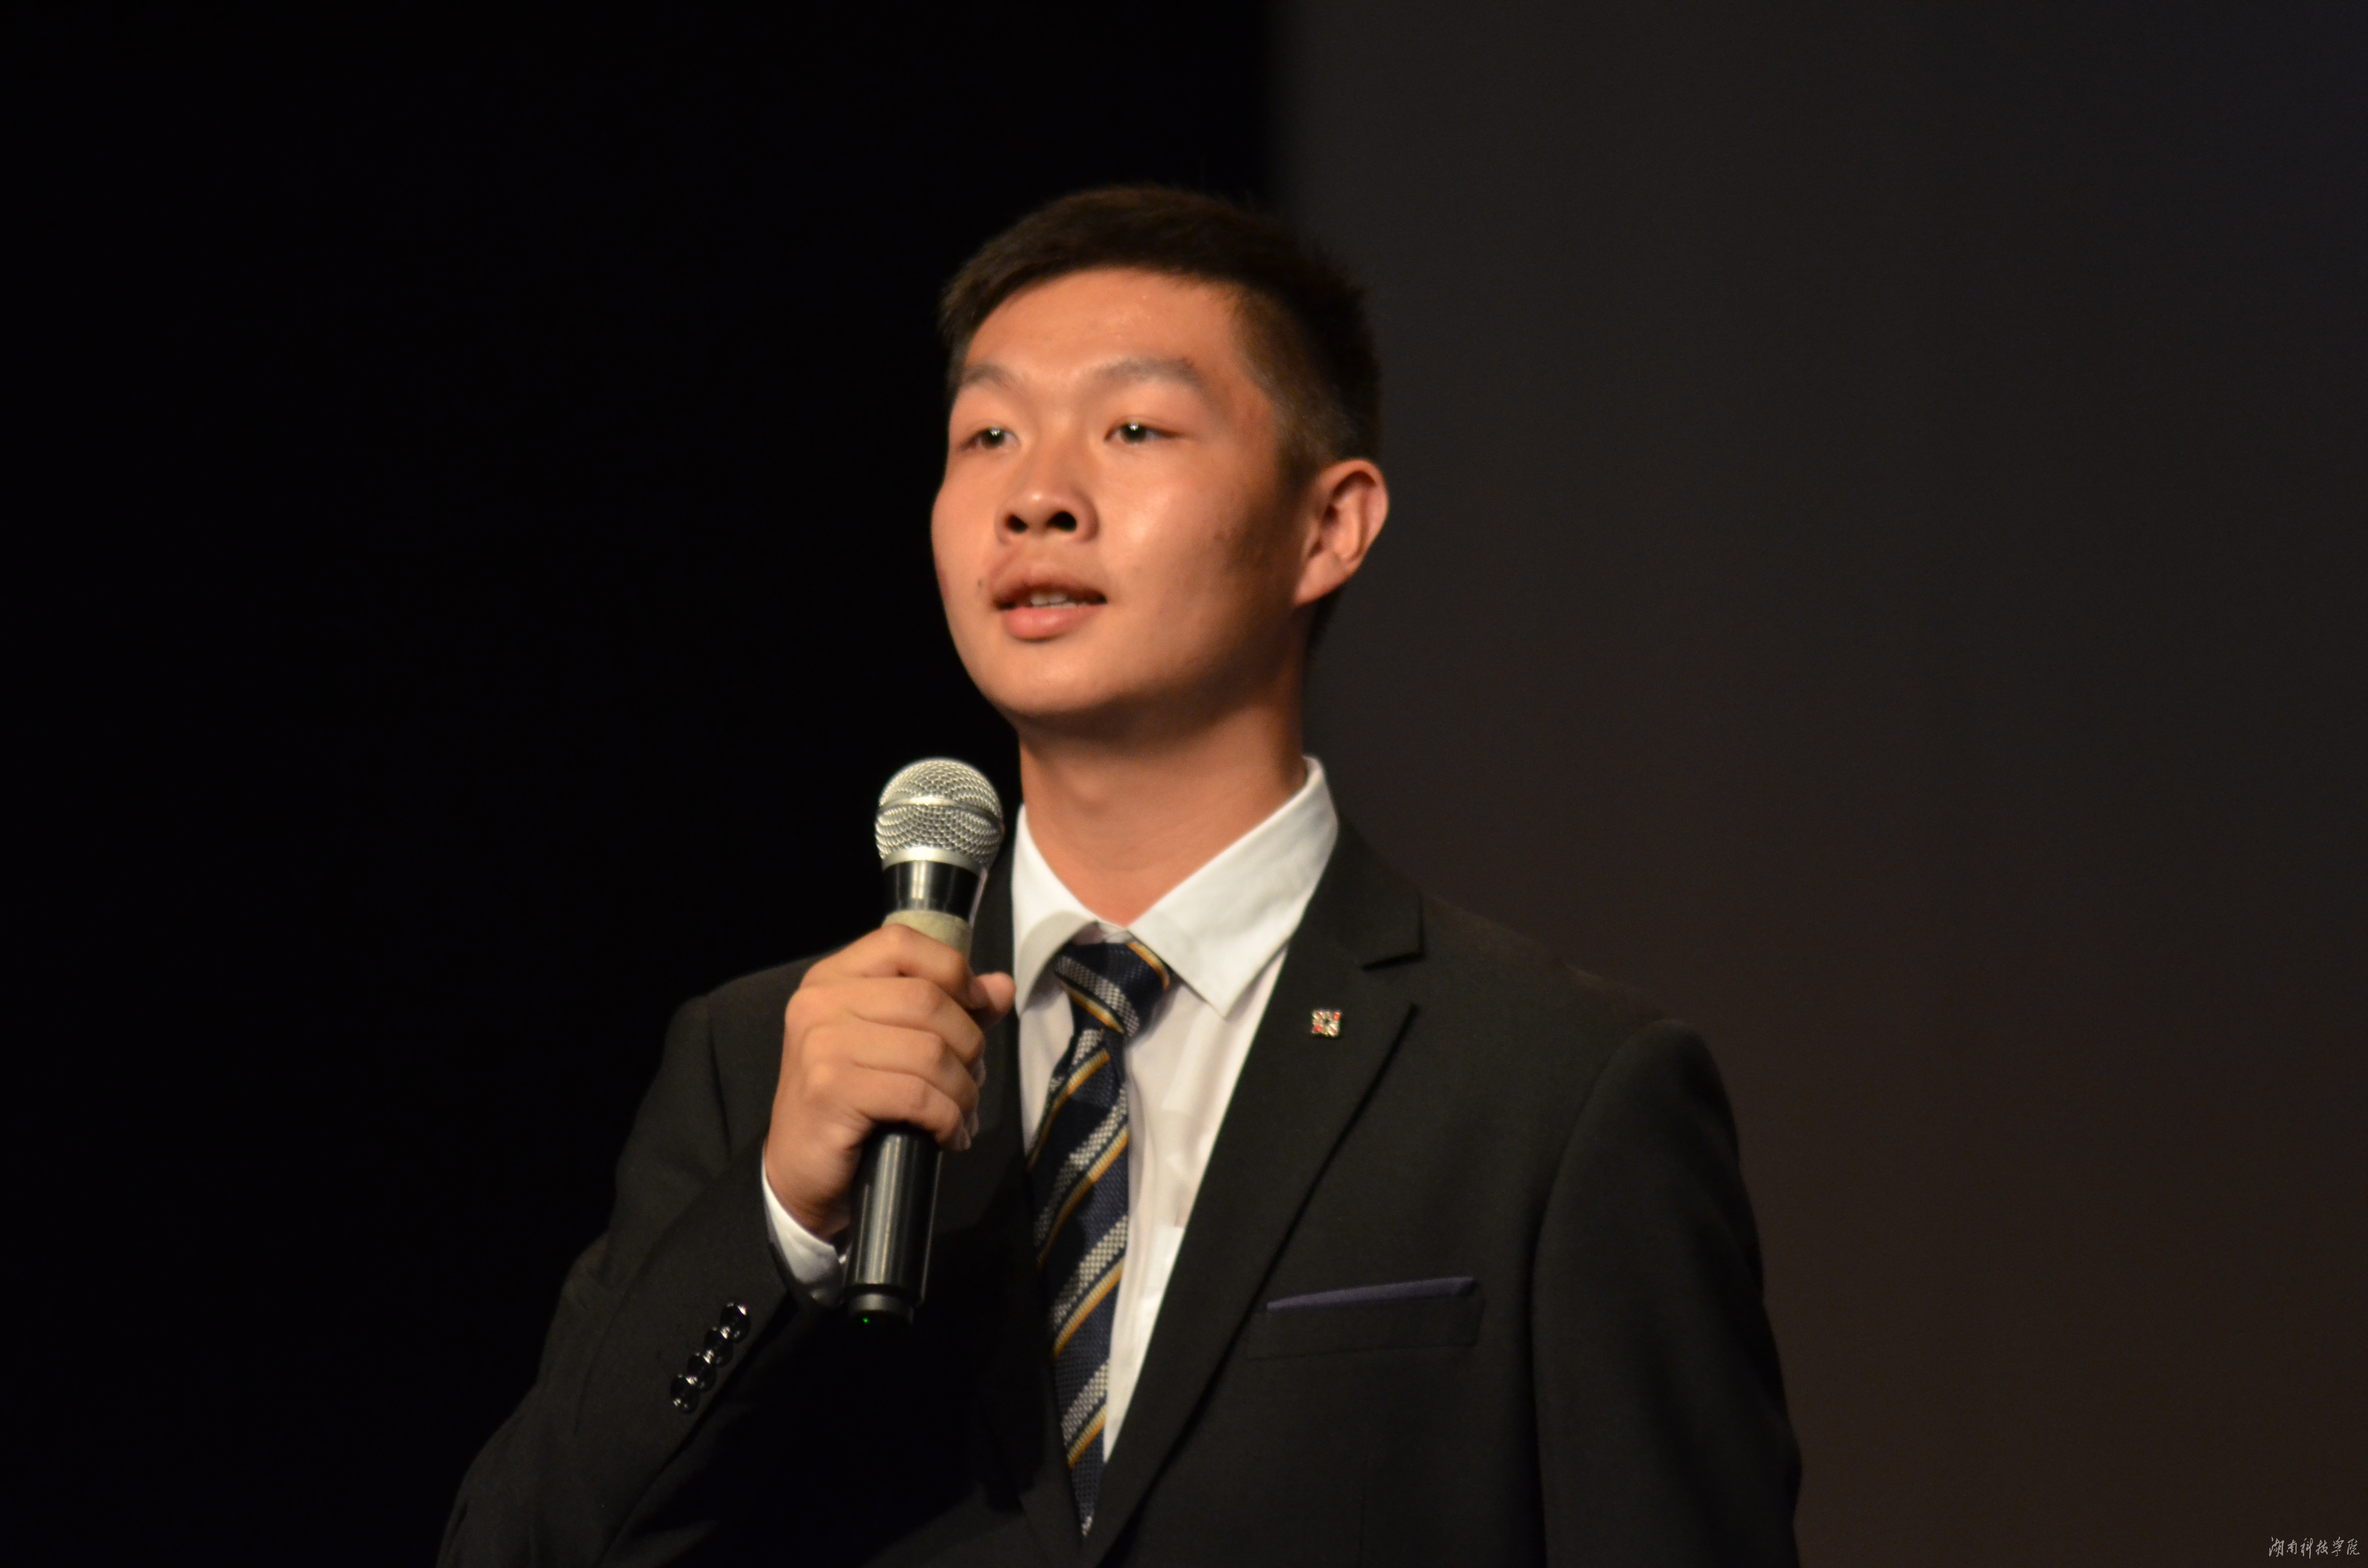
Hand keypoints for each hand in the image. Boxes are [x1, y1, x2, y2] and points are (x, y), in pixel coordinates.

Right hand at [765, 924, 1016, 1239]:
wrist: (797, 1173)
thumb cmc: (852, 1105)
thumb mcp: (896, 1045)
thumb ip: (948, 1009)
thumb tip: (1001, 987)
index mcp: (833, 978)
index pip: (902, 942)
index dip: (952, 970)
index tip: (977, 1007)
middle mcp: (820, 1003)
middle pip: (927, 999)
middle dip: (969, 1043)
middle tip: (972, 1079)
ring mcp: (821, 1045)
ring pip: (930, 1051)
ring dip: (964, 1090)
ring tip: (963, 1113)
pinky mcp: (830, 1090)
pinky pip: (918, 1096)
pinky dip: (948, 1120)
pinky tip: (949, 1136)